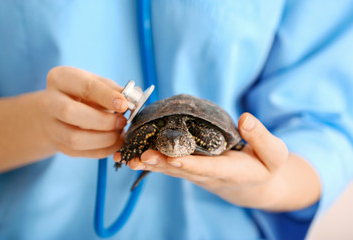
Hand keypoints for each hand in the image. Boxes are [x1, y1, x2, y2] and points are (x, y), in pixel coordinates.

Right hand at [39, 66, 127, 157]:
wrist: (61, 110)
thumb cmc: (85, 94)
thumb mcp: (99, 84)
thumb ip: (115, 90)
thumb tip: (134, 99)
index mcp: (60, 78)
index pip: (84, 87)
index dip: (107, 97)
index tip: (124, 105)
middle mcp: (49, 101)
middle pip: (70, 113)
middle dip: (102, 120)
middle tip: (122, 121)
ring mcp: (51, 126)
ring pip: (74, 138)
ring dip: (104, 138)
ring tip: (120, 132)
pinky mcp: (58, 145)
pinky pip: (81, 152)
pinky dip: (103, 150)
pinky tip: (116, 142)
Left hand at [115, 113, 319, 209]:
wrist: (253, 184)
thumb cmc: (265, 166)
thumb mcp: (273, 154)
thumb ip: (261, 138)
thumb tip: (246, 118)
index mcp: (229, 172)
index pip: (206, 169)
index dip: (188, 164)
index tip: (171, 158)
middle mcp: (207, 175)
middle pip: (179, 170)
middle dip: (158, 164)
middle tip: (137, 157)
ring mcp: (196, 172)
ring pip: (169, 169)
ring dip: (147, 163)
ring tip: (125, 156)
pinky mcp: (190, 167)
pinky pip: (169, 163)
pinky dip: (150, 158)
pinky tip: (132, 152)